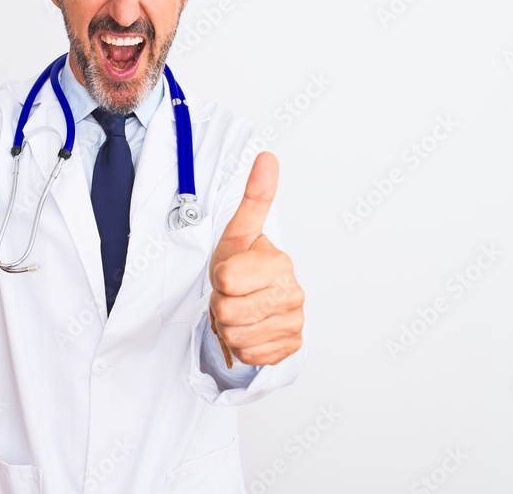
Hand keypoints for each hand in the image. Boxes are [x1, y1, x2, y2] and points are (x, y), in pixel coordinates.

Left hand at [209, 152, 304, 366]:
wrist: (255, 300)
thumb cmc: (242, 265)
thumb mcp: (239, 233)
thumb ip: (255, 198)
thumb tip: (267, 157)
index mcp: (280, 263)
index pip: (225, 280)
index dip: (219, 279)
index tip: (230, 272)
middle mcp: (293, 294)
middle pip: (227, 312)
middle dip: (222, 304)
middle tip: (233, 294)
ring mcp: (294, 323)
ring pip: (234, 337)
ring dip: (229, 327)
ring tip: (240, 310)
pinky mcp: (289, 348)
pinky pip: (248, 355)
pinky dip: (242, 346)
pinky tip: (250, 328)